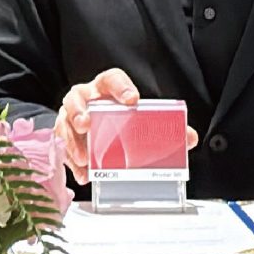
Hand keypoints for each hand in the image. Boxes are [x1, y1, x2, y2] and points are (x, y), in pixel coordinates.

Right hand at [52, 68, 197, 176]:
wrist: (96, 120)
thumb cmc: (118, 116)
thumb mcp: (137, 116)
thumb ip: (164, 127)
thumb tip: (190, 137)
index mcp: (106, 88)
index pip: (111, 79)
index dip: (121, 87)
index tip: (133, 99)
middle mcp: (85, 98)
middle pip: (76, 97)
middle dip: (79, 111)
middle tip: (86, 125)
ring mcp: (71, 115)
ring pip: (64, 122)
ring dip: (72, 140)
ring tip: (84, 157)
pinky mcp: (65, 135)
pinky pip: (62, 147)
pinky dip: (71, 162)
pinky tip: (83, 174)